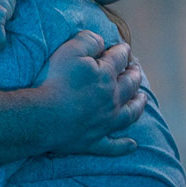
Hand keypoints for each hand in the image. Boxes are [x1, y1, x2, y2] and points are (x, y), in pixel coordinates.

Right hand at [36, 31, 146, 155]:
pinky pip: (114, 146)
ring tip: (143, 99)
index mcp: (106, 75)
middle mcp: (112, 99)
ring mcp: (105, 122)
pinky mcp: (94, 141)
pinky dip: (124, 145)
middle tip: (136, 69)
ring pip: (129, 113)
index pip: (119, 59)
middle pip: (130, 84)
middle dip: (134, 74)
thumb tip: (102, 42)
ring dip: (138, 105)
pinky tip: (132, 145)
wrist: (42, 118)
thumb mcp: (70, 50)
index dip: (122, 51)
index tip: (124, 48)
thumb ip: (89, 40)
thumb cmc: (55, 81)